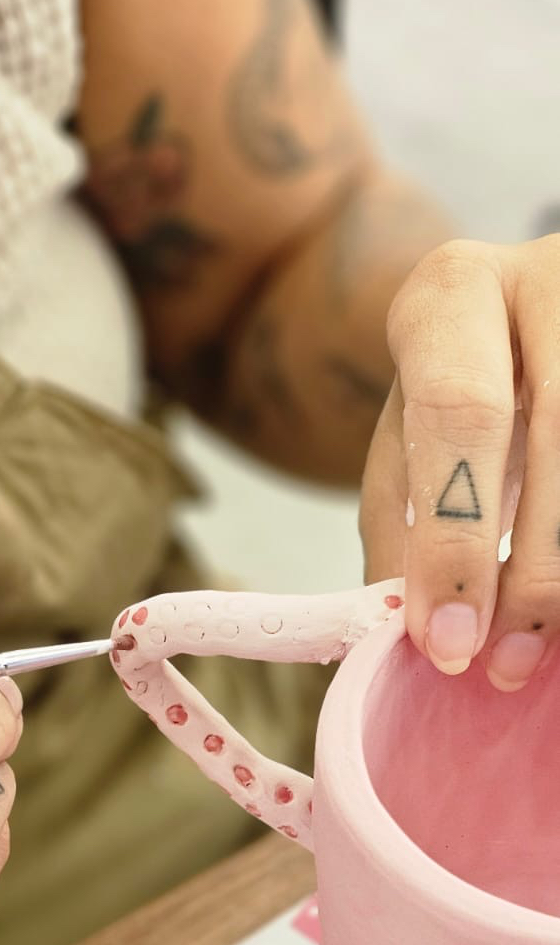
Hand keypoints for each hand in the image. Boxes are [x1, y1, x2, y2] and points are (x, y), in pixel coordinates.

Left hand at [360, 234, 559, 689]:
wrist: (519, 310)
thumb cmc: (454, 383)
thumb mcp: (406, 436)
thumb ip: (400, 524)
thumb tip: (410, 637)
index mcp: (455, 292)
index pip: (460, 414)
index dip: (456, 538)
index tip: (448, 642)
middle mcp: (550, 280)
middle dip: (535, 573)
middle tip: (505, 664)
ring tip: (541, 650)